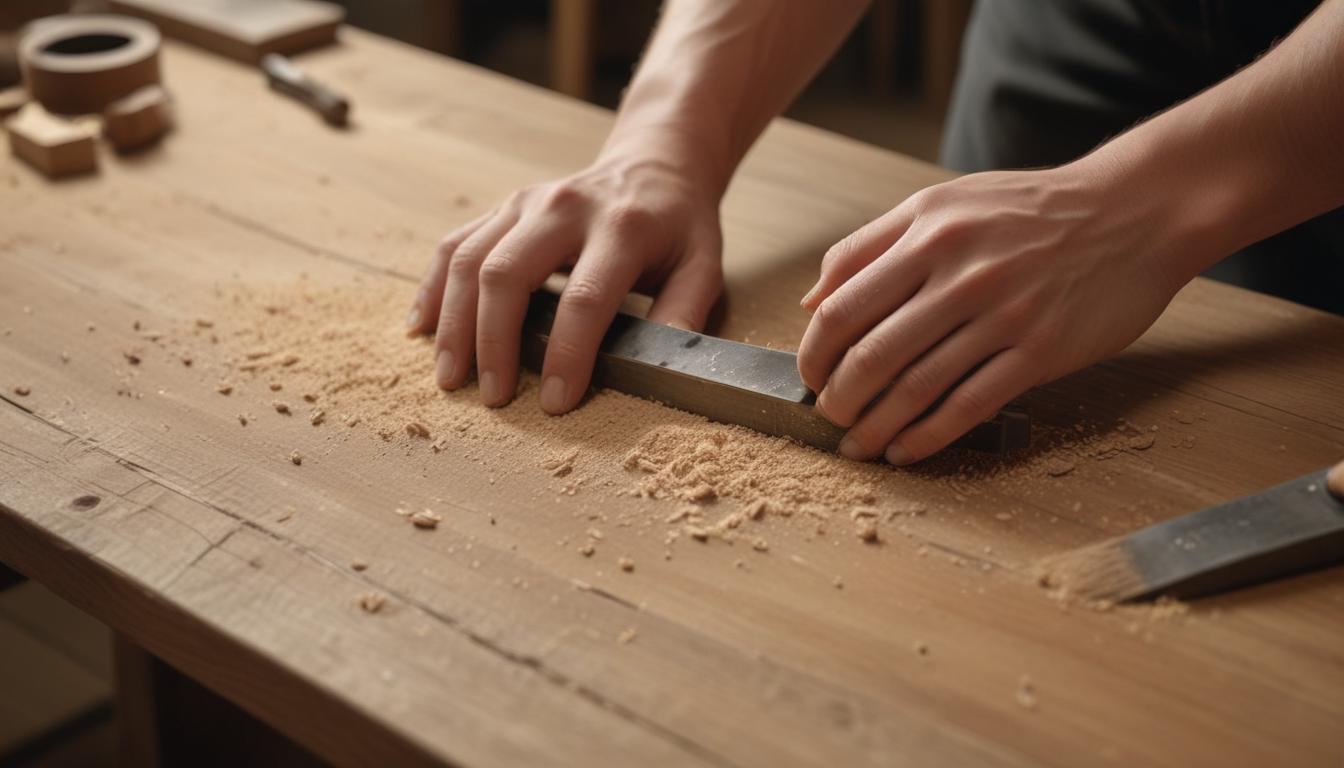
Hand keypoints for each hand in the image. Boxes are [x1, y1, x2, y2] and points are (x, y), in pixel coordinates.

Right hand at [406, 153, 722, 412]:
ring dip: (454, 323)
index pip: (585, 298)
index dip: (568, 354)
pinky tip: (422, 328)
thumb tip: (664, 368)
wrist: (655, 164)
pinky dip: (432, 288)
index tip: (557, 402)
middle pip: (507, 274)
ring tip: (450, 378)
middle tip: (492, 396)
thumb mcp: (704, 265)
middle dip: (493, 342)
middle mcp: (565, 208)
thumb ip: (685, 312)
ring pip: (470, 259)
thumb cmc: (679, 226)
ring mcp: (526, 202)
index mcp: (621, 227)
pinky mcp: (502, 206)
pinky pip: (454, 244)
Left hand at [797, 162, 1184, 464]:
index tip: (809, 377)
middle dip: (838, 397)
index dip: (814, 352)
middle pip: (871, 352)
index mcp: (926, 231)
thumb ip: (871, 246)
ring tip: (857, 445)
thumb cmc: (1028, 210)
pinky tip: (906, 451)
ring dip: (876, 426)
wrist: (1133, 211)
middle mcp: (959, 271)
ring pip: (916, 386)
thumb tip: (811, 302)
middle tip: (829, 417)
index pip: (841, 304)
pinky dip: (928, 437)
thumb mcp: (943, 204)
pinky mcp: (1040, 350)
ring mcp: (1002, 313)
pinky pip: (969, 405)